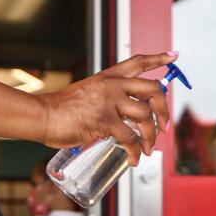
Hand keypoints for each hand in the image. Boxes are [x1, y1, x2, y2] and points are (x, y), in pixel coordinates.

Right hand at [36, 52, 178, 164]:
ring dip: (151, 136)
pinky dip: (135, 151)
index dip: (158, 59)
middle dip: (164, 109)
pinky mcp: (104, 121)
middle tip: (163, 126)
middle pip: (152, 89)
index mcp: (108, 77)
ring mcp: (109, 102)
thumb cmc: (60, 109)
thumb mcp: (87, 93)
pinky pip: (130, 137)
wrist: (42, 115)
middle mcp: (112, 85)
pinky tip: (134, 159)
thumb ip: (106, 100)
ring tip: (148, 149)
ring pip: (145, 116)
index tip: (173, 56)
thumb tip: (122, 118)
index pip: (137, 62)